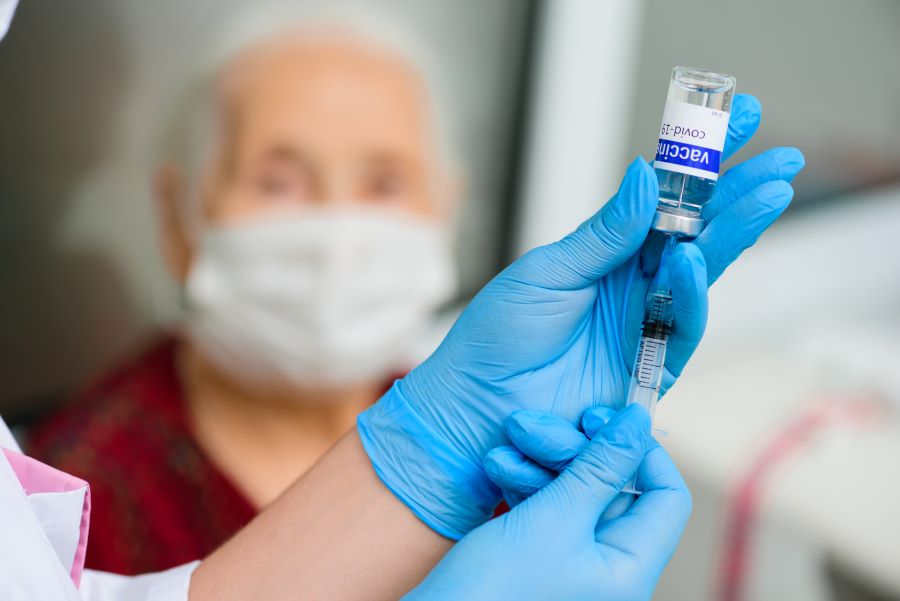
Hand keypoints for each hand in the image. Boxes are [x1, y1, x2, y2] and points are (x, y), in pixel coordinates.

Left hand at [359, 94, 804, 537]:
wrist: (477, 403)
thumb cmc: (499, 336)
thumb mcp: (549, 271)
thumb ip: (605, 233)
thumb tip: (646, 174)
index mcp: (608, 252)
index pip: (665, 200)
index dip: (702, 163)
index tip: (740, 119)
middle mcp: (634, 283)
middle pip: (698, 231)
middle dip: (741, 194)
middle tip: (782, 160)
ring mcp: (646, 322)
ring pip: (704, 271)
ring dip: (735, 232)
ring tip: (764, 193)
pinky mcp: (651, 366)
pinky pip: (682, 323)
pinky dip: (690, 290)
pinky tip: (693, 256)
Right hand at [404, 406, 690, 600]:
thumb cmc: (495, 591)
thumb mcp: (555, 518)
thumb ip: (600, 466)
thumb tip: (637, 423)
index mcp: (630, 569)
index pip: (666, 497)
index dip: (641, 452)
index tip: (603, 419)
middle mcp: (607, 568)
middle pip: (613, 487)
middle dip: (573, 450)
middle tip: (536, 425)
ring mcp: (572, 561)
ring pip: (573, 491)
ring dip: (540, 462)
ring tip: (506, 447)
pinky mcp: (538, 555)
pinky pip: (546, 506)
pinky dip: (525, 483)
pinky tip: (499, 466)